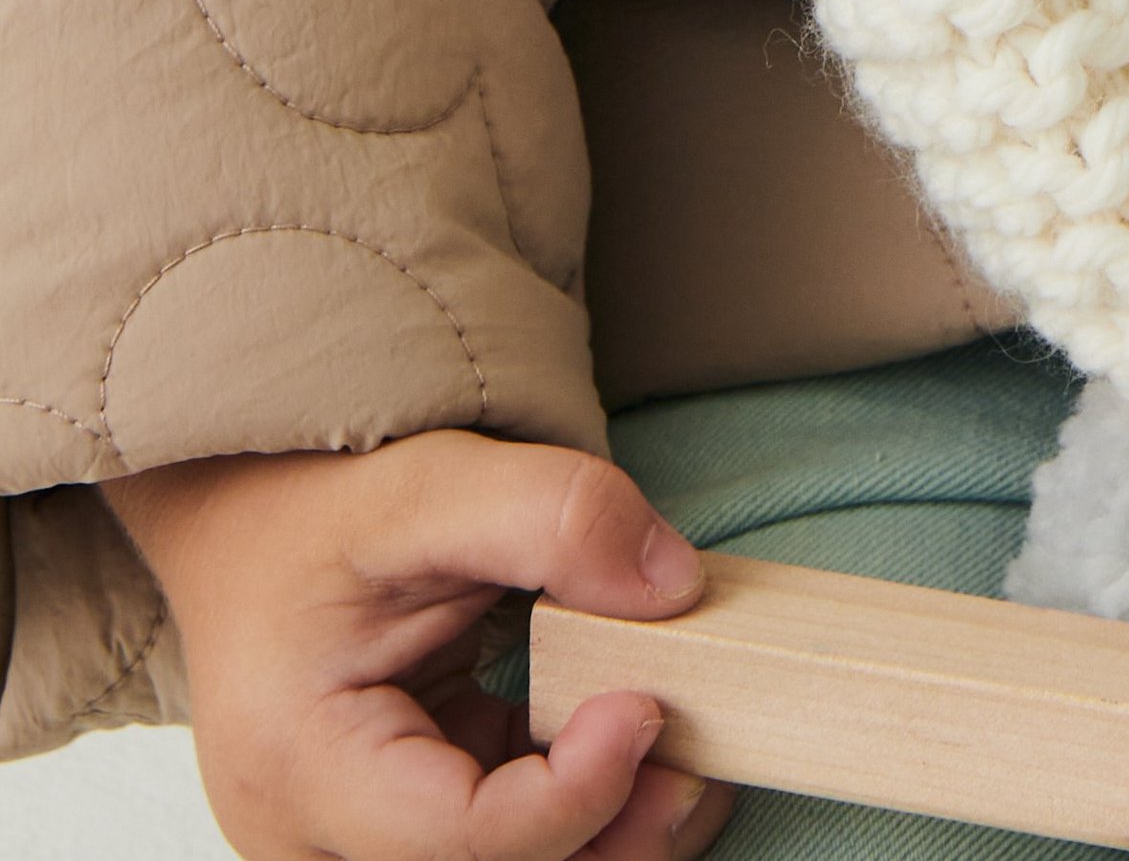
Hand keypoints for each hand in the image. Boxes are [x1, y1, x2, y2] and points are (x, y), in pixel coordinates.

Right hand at [102, 431, 729, 860]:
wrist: (254, 534)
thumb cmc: (325, 515)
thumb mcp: (434, 481)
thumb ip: (555, 514)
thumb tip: (674, 587)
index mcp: (300, 764)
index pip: (456, 836)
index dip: (573, 793)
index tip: (648, 706)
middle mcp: (313, 840)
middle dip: (606, 830)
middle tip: (696, 756)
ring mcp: (355, 849)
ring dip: (605, 832)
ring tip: (684, 758)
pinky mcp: (403, 837)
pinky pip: (502, 851)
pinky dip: (576, 809)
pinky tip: (630, 748)